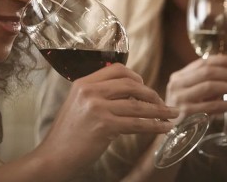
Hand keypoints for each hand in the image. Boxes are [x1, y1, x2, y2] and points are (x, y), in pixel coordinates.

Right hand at [38, 63, 177, 172]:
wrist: (54, 156)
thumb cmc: (68, 134)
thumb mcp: (78, 105)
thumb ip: (98, 95)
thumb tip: (129, 94)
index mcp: (83, 83)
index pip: (117, 69)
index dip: (136, 76)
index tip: (146, 87)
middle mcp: (90, 91)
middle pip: (131, 84)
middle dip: (152, 94)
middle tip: (163, 103)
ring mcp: (97, 107)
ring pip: (137, 105)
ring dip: (159, 110)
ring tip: (172, 115)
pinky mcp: (104, 125)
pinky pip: (137, 124)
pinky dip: (154, 126)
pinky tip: (164, 128)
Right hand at [165, 54, 226, 122]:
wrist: (170, 132)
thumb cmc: (184, 111)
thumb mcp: (190, 93)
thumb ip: (206, 82)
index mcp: (178, 76)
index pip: (203, 62)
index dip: (223, 60)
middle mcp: (177, 84)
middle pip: (208, 72)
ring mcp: (181, 98)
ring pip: (211, 86)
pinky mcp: (187, 112)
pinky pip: (213, 106)